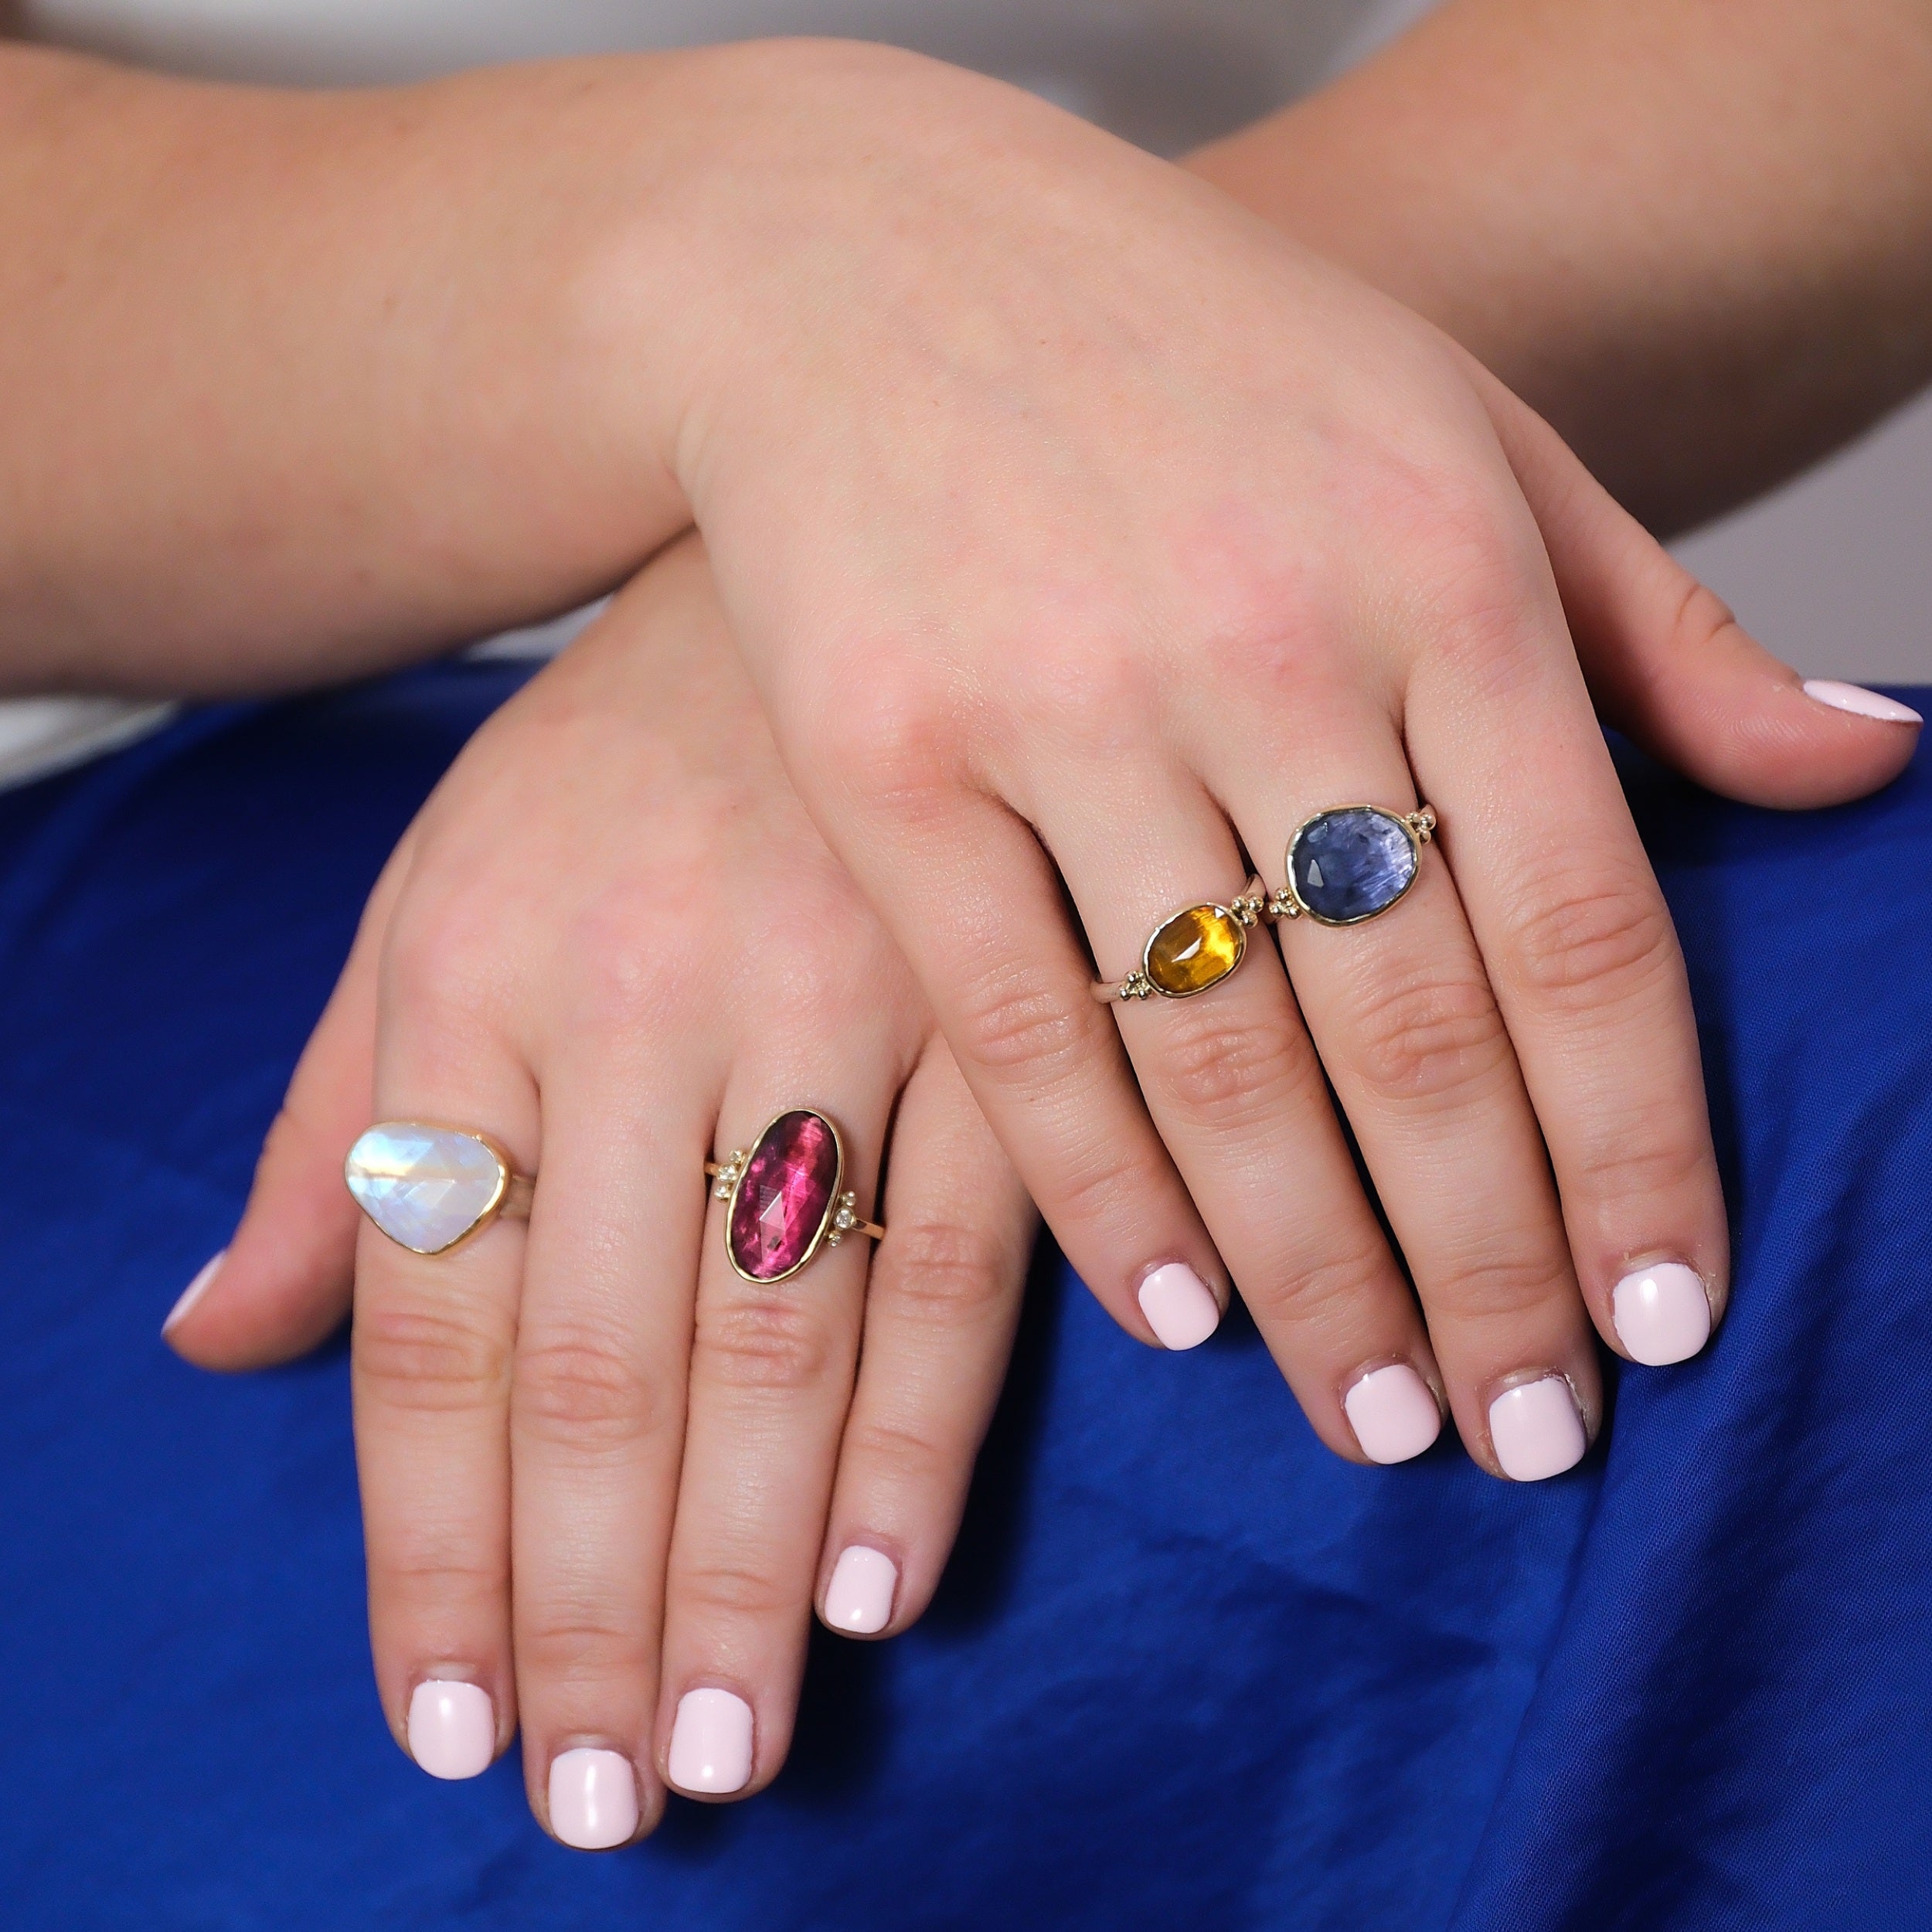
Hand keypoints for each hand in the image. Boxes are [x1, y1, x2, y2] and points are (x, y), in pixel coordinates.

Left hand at [167, 537, 1035, 1843]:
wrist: (822, 518)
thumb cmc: (618, 752)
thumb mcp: (438, 893)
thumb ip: (342, 1122)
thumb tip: (222, 1341)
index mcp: (481, 975)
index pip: (440, 1318)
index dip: (433, 1543)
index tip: (442, 1721)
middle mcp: (650, 997)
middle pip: (605, 1361)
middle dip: (592, 1604)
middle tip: (600, 1802)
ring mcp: (840, 989)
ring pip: (782, 1331)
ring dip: (744, 1561)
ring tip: (723, 1742)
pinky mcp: (997, 988)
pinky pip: (975, 1231)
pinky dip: (928, 1415)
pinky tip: (881, 1572)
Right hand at [630, 46, 1918, 1474]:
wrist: (862, 257)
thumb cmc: (1186, 356)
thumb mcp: (1460, 432)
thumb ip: (1654, 624)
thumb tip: (1859, 770)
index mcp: (1446, 561)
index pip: (1586, 923)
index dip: (1636, 1147)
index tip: (1660, 1322)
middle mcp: (1268, 638)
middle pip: (1413, 1024)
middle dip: (1486, 1260)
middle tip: (1521, 1435)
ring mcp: (1062, 700)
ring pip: (1218, 1054)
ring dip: (1309, 1270)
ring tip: (1373, 1419)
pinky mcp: (887, 759)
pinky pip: (1014, 1021)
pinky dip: (1102, 1187)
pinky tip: (1171, 1310)